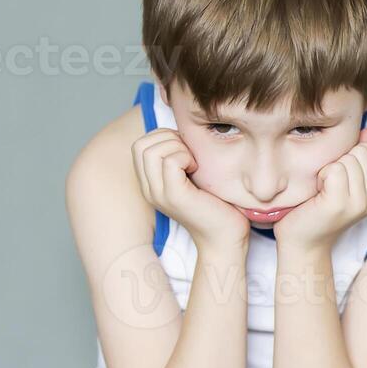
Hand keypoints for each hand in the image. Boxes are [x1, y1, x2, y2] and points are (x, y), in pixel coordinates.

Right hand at [131, 129, 249, 252]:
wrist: (226, 237)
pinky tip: (198, 169)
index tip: (186, 149)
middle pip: (141, 144)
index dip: (163, 137)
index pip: (140, 145)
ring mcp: (159, 194)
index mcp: (151, 183)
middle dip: (168, 138)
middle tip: (190, 154)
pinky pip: (169, 161)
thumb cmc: (217, 205)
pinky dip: (185, 157)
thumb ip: (181, 157)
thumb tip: (183, 130)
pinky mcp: (175, 196)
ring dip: (177, 147)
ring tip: (194, 162)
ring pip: (152, 150)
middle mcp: (149, 189)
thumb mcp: (193, 176)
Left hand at [274, 127, 366, 250]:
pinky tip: (318, 192)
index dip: (359, 152)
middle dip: (341, 159)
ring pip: (348, 158)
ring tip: (324, 188)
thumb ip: (360, 152)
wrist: (303, 240)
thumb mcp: (346, 176)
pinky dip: (321, 175)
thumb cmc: (320, 204)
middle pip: (362, 151)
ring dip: (329, 168)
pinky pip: (335, 169)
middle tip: (330, 183)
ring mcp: (360, 202)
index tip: (345, 172)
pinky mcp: (340, 204)